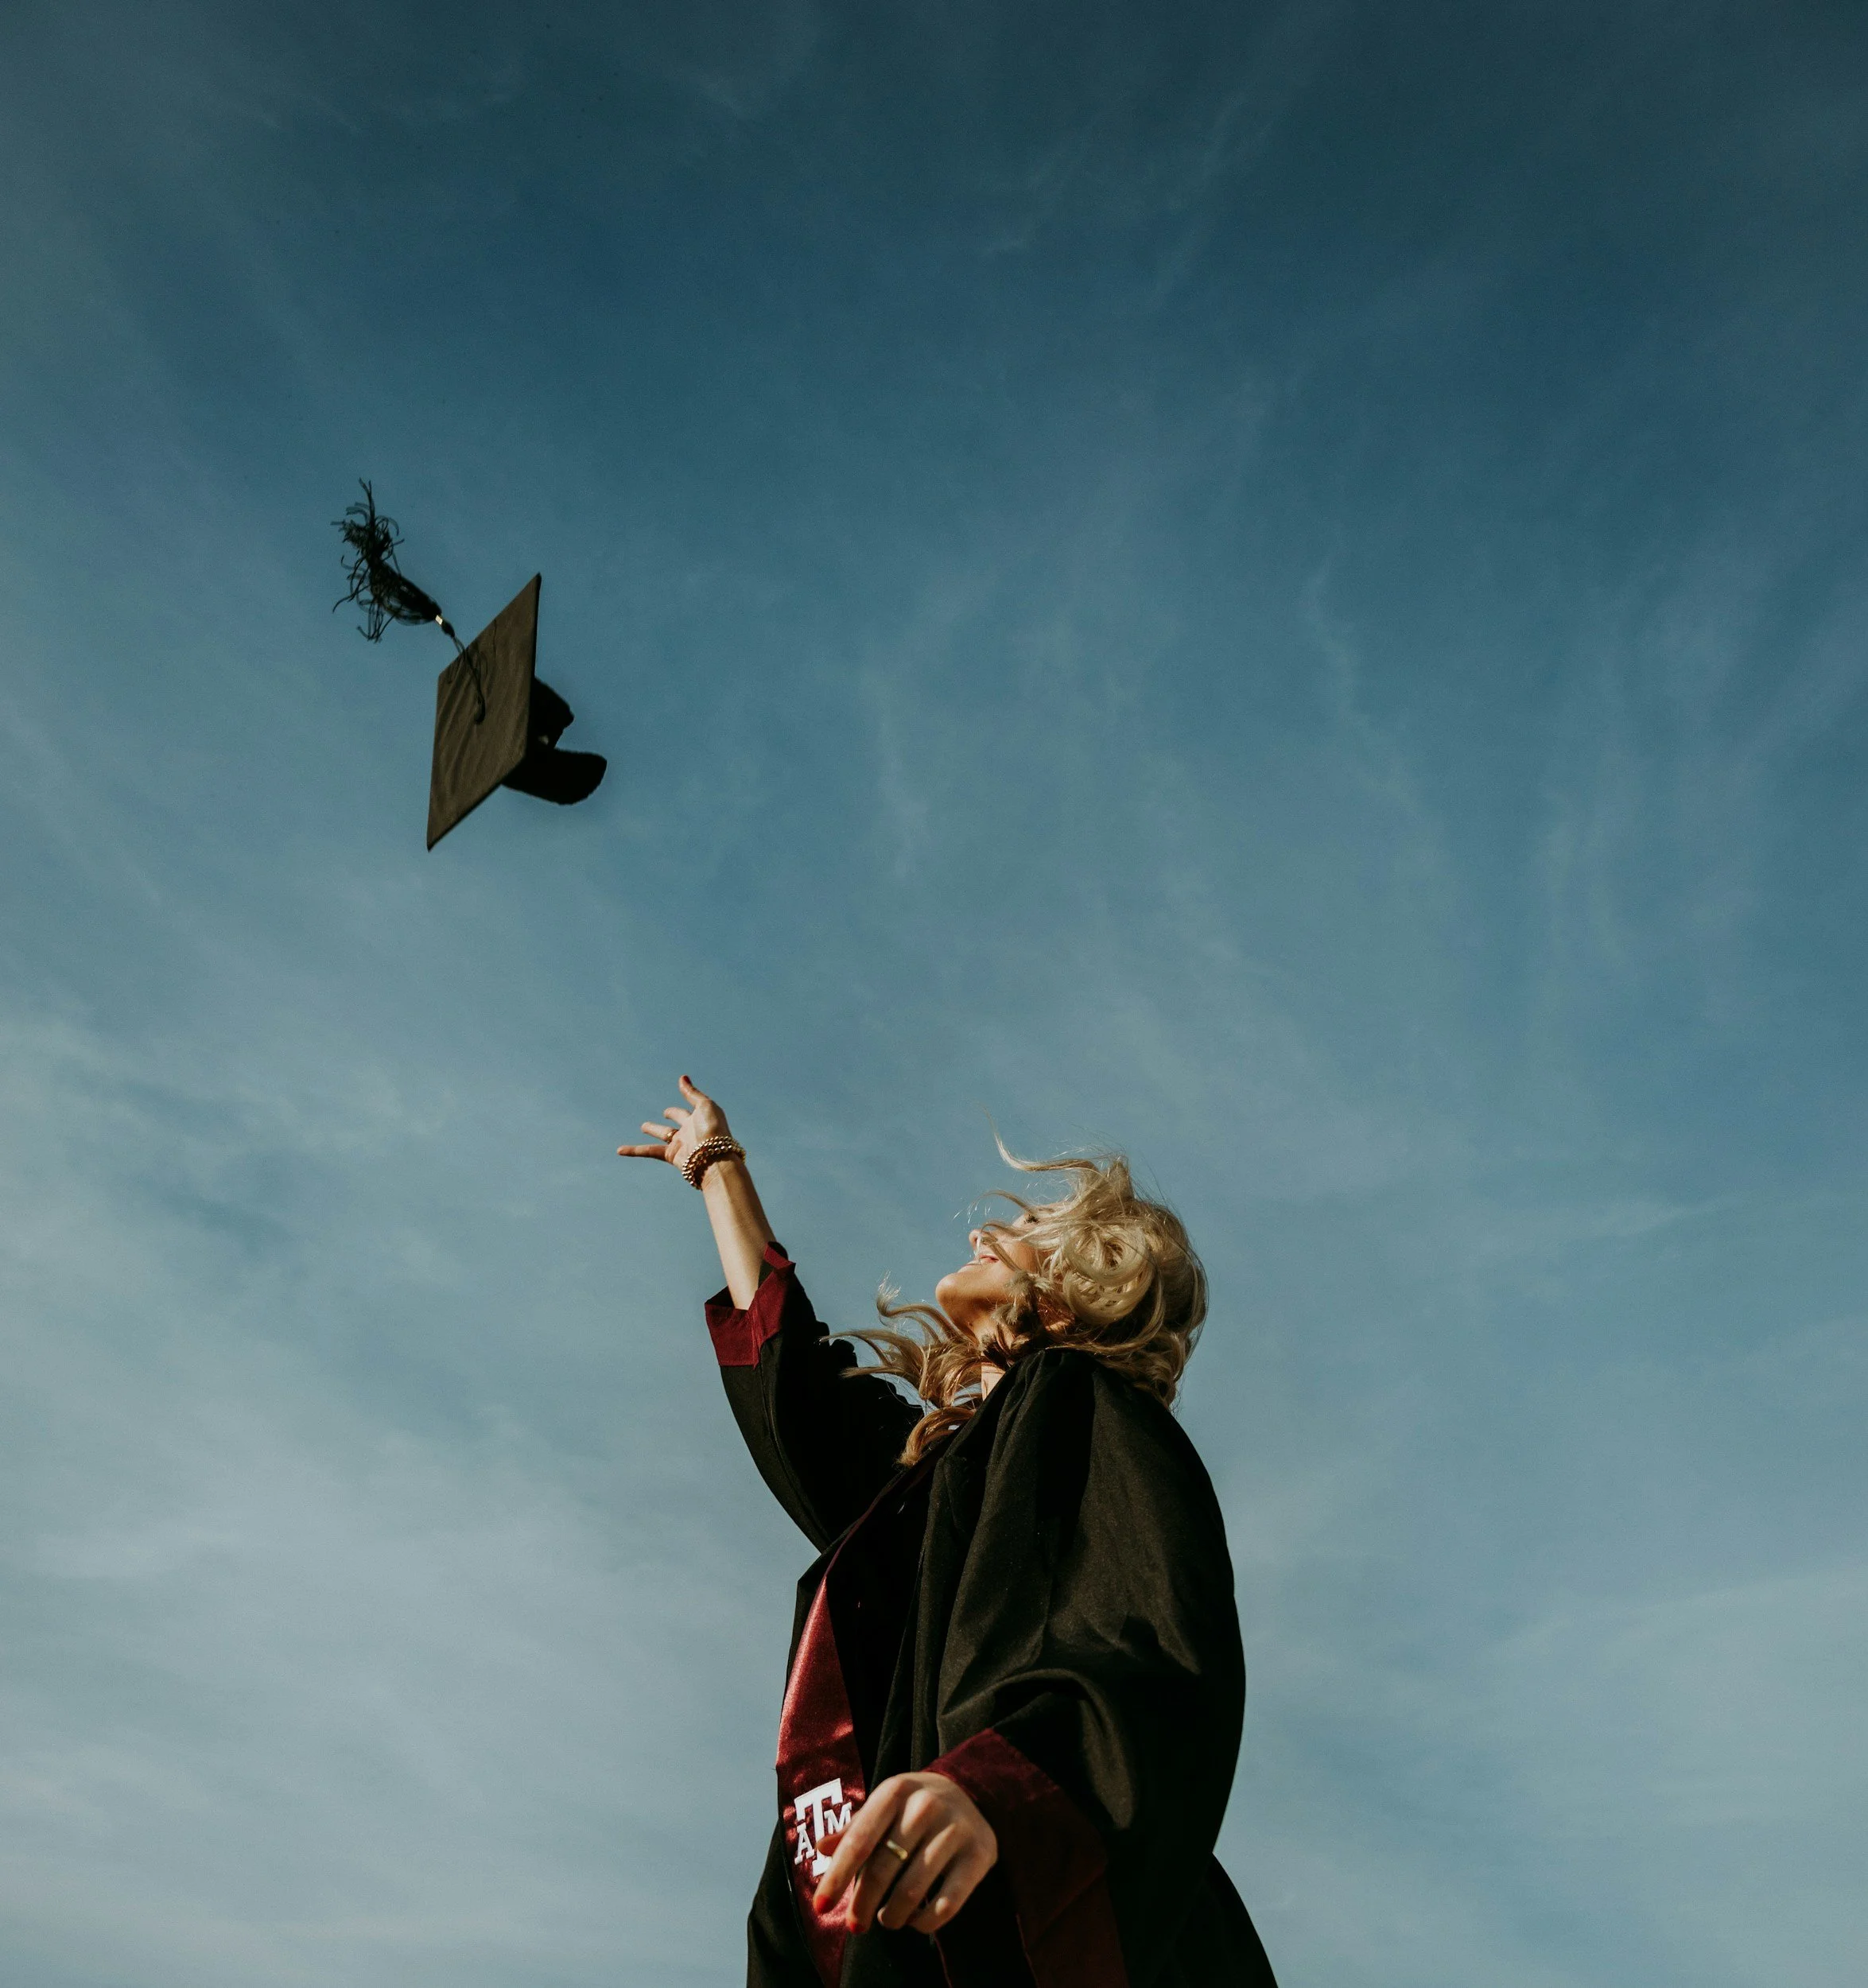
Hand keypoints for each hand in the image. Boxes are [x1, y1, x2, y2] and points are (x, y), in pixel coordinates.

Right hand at [616, 1075, 731, 1176]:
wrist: (714, 1158)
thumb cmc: (713, 1130)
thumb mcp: (705, 1106)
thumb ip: (692, 1093)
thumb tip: (682, 1077)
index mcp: (699, 1119)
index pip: (686, 1112)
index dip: (678, 1110)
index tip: (669, 1109)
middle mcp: (690, 1132)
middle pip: (677, 1123)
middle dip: (671, 1116)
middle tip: (665, 1113)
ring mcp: (681, 1144)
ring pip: (662, 1136)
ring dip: (653, 1131)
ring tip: (643, 1127)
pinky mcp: (672, 1156)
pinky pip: (649, 1152)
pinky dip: (634, 1151)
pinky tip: (620, 1150)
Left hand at [813, 1772, 997, 1936]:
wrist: (973, 1794)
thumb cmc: (914, 1805)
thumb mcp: (885, 1805)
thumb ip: (855, 1828)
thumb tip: (822, 1849)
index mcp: (896, 1791)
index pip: (859, 1841)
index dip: (837, 1877)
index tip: (820, 1906)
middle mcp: (926, 1806)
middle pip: (882, 1870)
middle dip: (862, 1904)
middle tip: (855, 1926)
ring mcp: (955, 1830)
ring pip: (912, 1892)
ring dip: (892, 1916)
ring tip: (886, 1918)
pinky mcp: (979, 1855)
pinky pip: (946, 1905)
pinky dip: (924, 1923)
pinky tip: (915, 1921)